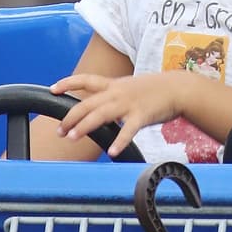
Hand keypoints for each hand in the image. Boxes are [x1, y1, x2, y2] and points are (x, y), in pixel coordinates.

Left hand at [50, 70, 184, 155]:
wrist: (179, 88)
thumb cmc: (156, 90)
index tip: (52, 89)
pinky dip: (119, 141)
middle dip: (71, 117)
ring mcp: (129, 103)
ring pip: (101, 114)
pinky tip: (111, 151)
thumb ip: (114, 97)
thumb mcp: (131, 87)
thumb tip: (100, 108)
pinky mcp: (142, 115)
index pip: (86, 80)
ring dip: (85, 126)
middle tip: (60, 131)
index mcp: (114, 84)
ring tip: (72, 137)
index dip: (67, 83)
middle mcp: (118, 92)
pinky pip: (128, 129)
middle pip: (88, 103)